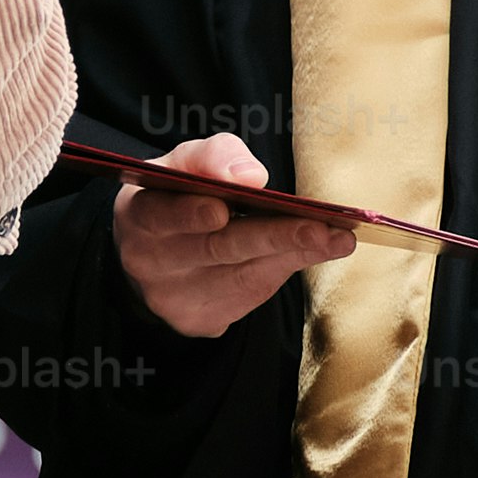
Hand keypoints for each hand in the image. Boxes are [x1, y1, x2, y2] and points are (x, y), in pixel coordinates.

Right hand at [114, 133, 354, 338]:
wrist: (157, 255)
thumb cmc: (178, 194)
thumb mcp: (185, 163)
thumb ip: (214, 157)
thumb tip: (251, 177)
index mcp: (138, 214)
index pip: (161, 213)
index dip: (191, 212)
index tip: (223, 207)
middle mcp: (149, 262)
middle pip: (216, 248)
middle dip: (272, 236)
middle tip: (319, 228)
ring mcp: (174, 298)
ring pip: (242, 275)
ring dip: (294, 253)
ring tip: (338, 238)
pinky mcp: (199, 320)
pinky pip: (250, 295)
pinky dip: (288, 269)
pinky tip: (319, 251)